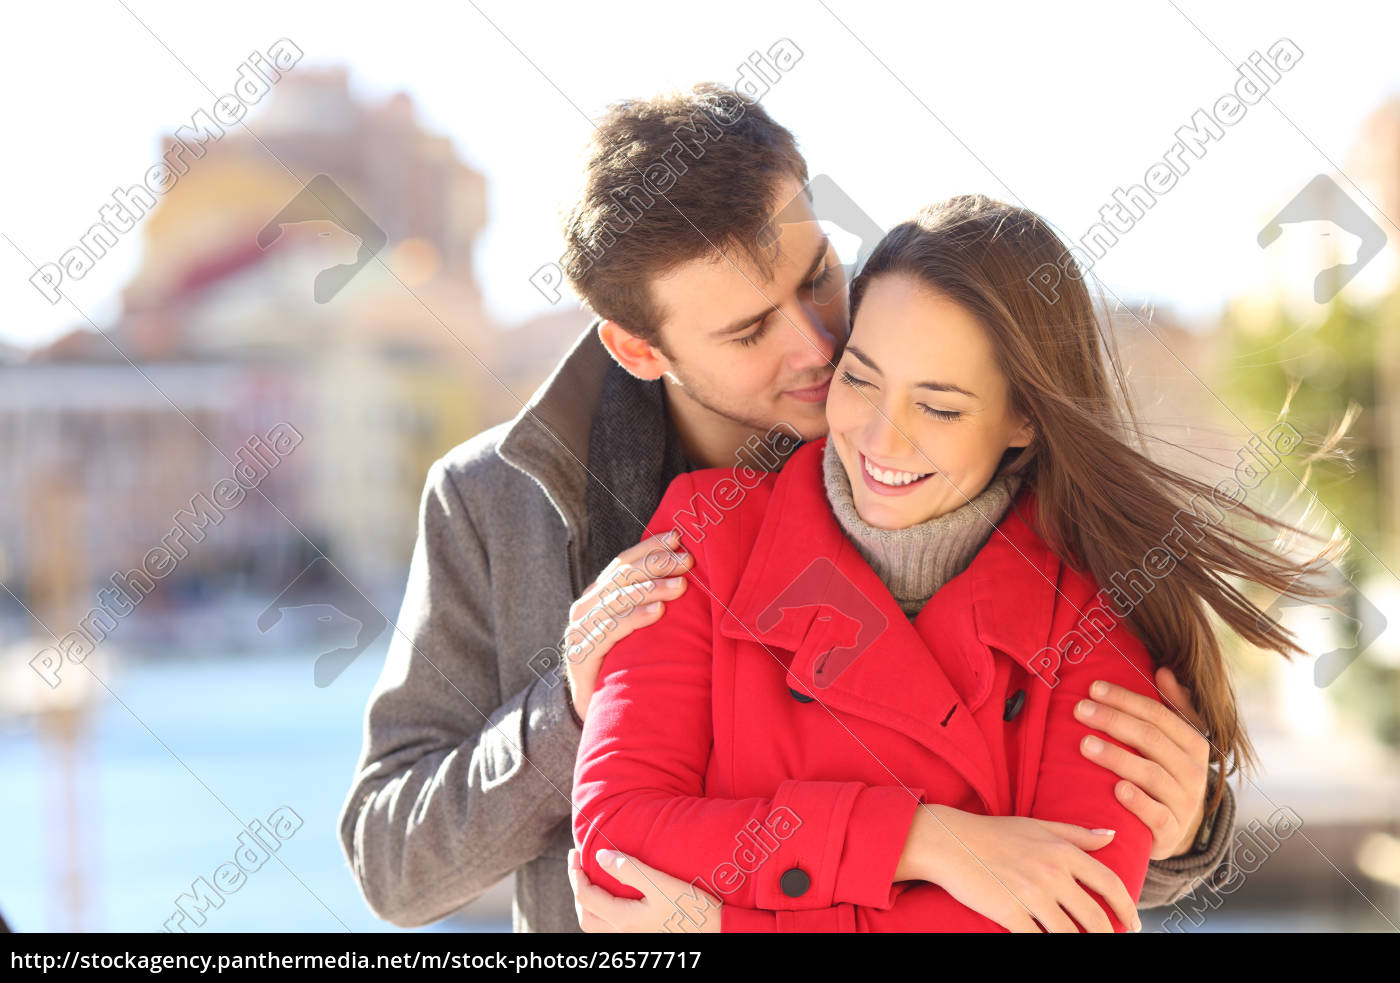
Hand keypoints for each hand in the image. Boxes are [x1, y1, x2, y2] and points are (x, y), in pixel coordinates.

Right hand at [563, 531, 692, 719]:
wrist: (596, 712)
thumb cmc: (623, 664)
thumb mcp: (635, 629)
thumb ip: (647, 602)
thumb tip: (686, 574)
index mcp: (597, 595)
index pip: (623, 563)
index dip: (649, 548)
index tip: (677, 537)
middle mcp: (585, 607)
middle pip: (622, 577)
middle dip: (656, 564)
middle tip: (686, 561)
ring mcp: (580, 630)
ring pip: (618, 600)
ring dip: (651, 588)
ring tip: (680, 586)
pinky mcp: (581, 654)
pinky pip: (611, 630)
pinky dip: (635, 617)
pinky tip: (658, 611)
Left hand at [569, 848, 720, 932]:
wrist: (719, 934)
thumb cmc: (692, 910)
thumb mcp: (662, 885)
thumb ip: (631, 870)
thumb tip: (600, 856)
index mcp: (623, 920)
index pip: (586, 896)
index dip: (575, 874)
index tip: (575, 852)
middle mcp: (623, 934)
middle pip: (585, 915)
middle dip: (577, 889)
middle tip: (578, 865)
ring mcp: (632, 940)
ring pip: (596, 926)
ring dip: (588, 903)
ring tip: (592, 880)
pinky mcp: (642, 938)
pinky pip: (610, 929)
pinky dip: (602, 912)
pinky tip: (615, 899)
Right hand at [908, 805, 1140, 931]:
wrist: (949, 842)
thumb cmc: (993, 833)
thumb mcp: (1038, 826)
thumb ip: (1077, 833)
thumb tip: (1112, 834)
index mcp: (1062, 850)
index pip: (1110, 884)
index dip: (1127, 908)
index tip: (1132, 923)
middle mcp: (1051, 872)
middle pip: (1095, 917)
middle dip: (1109, 936)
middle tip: (1112, 941)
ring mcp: (1031, 894)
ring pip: (1071, 935)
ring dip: (1082, 944)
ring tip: (1084, 946)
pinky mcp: (1010, 913)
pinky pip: (1038, 940)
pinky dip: (1049, 946)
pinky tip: (1051, 944)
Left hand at [1075, 667, 1210, 858]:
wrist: (1173, 830)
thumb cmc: (1166, 775)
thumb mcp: (1174, 742)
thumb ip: (1173, 707)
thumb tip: (1165, 670)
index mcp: (1194, 745)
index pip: (1159, 715)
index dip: (1126, 699)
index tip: (1094, 688)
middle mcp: (1193, 772)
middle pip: (1151, 739)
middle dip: (1113, 721)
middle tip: (1080, 710)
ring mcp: (1184, 803)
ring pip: (1151, 774)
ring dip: (1116, 757)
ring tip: (1085, 744)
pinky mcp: (1170, 832)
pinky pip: (1156, 815)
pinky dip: (1137, 801)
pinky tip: (1116, 789)